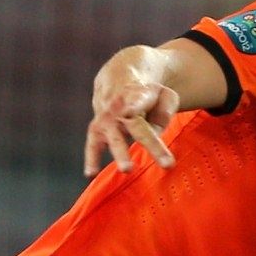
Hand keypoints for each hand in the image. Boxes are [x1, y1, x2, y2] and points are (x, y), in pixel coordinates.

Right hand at [85, 48, 178, 175]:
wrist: (118, 81)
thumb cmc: (147, 95)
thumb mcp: (163, 94)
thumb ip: (165, 112)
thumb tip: (156, 133)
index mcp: (137, 95)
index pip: (138, 101)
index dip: (136, 105)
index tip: (136, 112)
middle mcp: (119, 108)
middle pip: (135, 126)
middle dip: (150, 144)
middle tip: (164, 162)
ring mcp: (106, 120)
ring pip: (114, 138)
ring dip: (120, 154)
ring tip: (127, 170)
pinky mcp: (96, 131)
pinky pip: (92, 146)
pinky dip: (91, 159)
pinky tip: (90, 174)